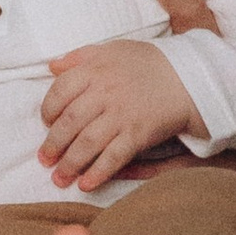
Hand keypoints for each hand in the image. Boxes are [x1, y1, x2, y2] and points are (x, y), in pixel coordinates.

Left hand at [40, 39, 201, 194]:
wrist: (190, 78)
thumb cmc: (149, 63)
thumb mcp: (113, 49)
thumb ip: (80, 56)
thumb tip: (52, 66)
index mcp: (95, 70)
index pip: (59, 92)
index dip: (48, 110)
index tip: (46, 123)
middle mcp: (105, 92)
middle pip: (69, 122)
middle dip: (53, 145)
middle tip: (45, 160)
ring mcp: (121, 115)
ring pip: (86, 143)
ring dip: (69, 164)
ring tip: (59, 179)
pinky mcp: (138, 134)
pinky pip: (112, 157)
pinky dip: (97, 173)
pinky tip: (85, 185)